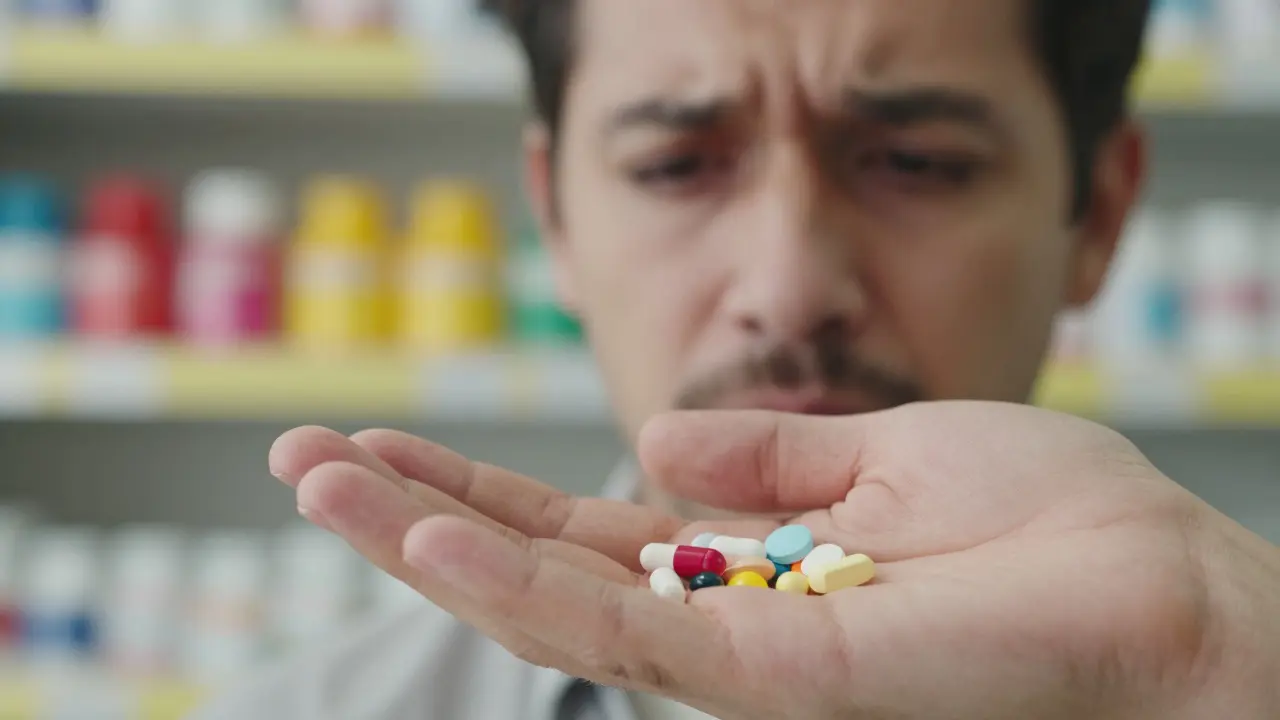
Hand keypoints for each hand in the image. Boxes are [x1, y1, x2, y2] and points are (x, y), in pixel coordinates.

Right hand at [270, 402, 1279, 719]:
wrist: (1168, 593)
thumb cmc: (1052, 524)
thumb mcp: (887, 456)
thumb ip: (765, 458)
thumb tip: (648, 439)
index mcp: (746, 564)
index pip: (577, 530)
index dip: (476, 490)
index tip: (382, 440)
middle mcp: (721, 620)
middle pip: (539, 568)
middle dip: (417, 515)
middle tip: (303, 458)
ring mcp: (736, 659)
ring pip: (551, 606)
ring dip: (432, 544)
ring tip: (324, 483)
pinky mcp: (769, 683)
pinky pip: (624, 634)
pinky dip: (519, 590)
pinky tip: (434, 539)